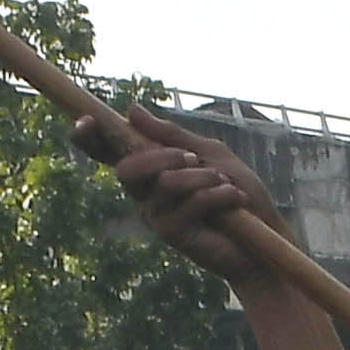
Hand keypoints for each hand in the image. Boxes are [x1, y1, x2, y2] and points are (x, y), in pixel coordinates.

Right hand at [100, 103, 289, 287]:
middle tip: (194, 158)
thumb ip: (173, 136)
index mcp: (151, 172)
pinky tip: (234, 203)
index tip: (84, 120)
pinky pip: (189, 202)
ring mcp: (156, 216)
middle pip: (127, 167)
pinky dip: (218, 195)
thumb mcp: (210, 155)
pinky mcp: (172, 234)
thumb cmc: (239, 196)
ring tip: (227, 185)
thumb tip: (130, 110)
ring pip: (166, 182)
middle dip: (163, 155)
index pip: (110, 154)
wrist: (265, 240)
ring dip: (204, 177)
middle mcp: (146, 194)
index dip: (91, 138)